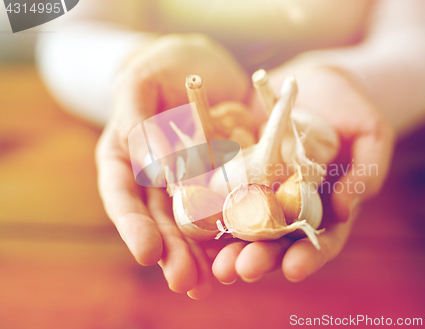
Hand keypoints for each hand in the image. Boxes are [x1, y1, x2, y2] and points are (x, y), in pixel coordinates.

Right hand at [96, 34, 248, 298]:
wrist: (203, 67)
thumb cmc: (162, 67)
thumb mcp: (141, 80)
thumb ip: (137, 118)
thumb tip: (149, 164)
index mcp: (127, 159)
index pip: (123, 197)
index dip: (134, 227)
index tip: (147, 253)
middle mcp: (157, 179)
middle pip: (161, 221)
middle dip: (173, 253)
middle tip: (184, 281)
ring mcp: (193, 182)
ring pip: (195, 224)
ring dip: (202, 255)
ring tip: (210, 282)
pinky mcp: (226, 180)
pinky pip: (230, 206)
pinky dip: (234, 231)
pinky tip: (241, 253)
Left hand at [212, 61, 394, 283]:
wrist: (316, 83)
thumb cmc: (353, 110)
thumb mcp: (371, 136)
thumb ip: (366, 172)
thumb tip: (343, 211)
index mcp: (325, 207)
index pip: (320, 240)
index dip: (309, 256)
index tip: (294, 270)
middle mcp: (290, 206)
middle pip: (276, 241)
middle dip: (260, 258)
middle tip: (242, 269)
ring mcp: (262, 190)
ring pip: (244, 225)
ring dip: (229, 246)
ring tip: (216, 262)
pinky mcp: (237, 171)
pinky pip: (222, 190)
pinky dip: (209, 207)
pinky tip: (194, 220)